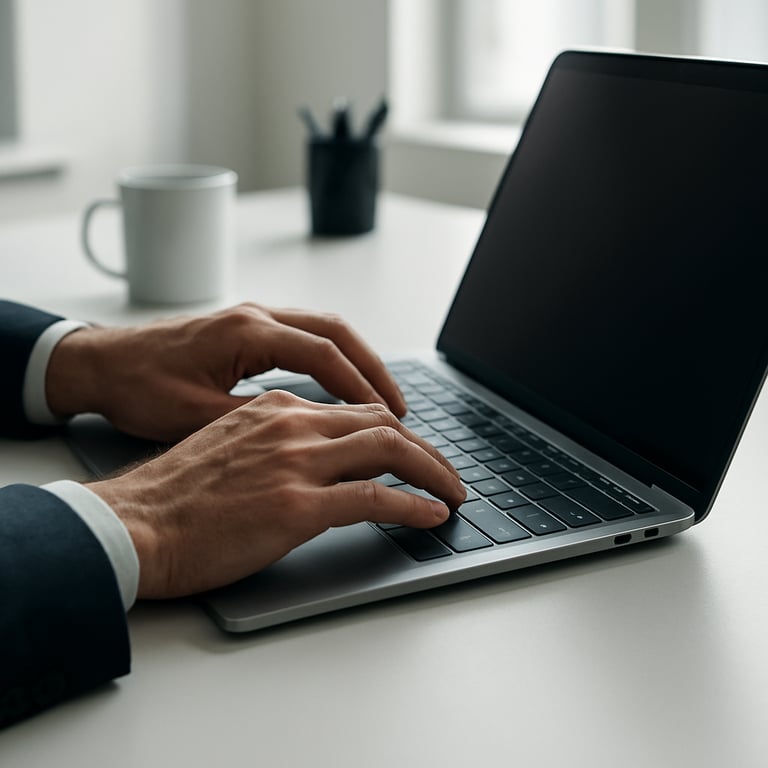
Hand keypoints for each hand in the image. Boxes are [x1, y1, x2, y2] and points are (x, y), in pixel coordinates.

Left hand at [46, 303, 406, 440]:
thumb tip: (305, 441)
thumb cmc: (138, 387)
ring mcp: (253, 319)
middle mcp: (256, 316)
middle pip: (337, 332)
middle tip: (403, 409)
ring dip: (359, 363)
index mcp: (247, 332)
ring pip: (325, 331)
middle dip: (375, 369)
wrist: (100, 362)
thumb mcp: (195, 416)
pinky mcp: (247, 331)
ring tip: (383, 401)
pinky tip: (342, 389)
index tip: (392, 418)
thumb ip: (254, 422)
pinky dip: (334, 362)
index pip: (325, 354)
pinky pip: (306, 339)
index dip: (363, 388)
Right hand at [88, 392, 465, 598]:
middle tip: (446, 471)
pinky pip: (377, 498)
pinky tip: (432, 515)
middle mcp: (292, 424)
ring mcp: (297, 463)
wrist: (132, 524)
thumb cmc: (172, 494)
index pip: (354, 410)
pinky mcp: (298, 506)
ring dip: (432, 471)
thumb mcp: (228, 444)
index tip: (412, 449)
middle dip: (424, 448)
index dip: (393, 429)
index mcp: (276, 408)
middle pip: (382, 424)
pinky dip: (414, 505)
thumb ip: (275, 442)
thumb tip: (311, 459)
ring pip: (390, 451)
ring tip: (453, 491)